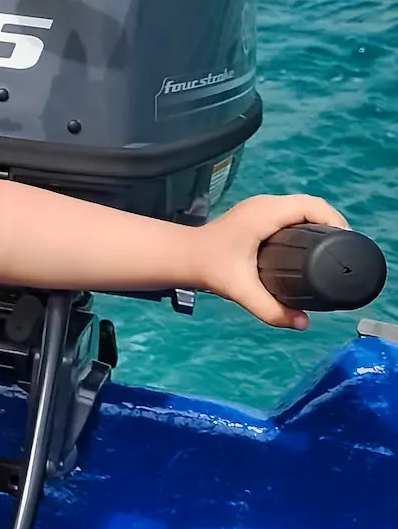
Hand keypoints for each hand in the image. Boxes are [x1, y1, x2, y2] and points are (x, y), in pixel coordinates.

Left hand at [194, 193, 348, 329]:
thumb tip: (302, 324)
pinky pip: (290, 211)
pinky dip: (304, 221)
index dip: (333, 219)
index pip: (311, 206)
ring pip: (300, 207)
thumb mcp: (240, 290)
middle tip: (342, 249)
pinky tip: (310, 241)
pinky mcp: (257, 214)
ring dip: (318, 221)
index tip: (345, 242)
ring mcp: (260, 207)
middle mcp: (265, 204)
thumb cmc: (208, 267)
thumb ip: (270, 309)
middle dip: (330, 222)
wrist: (183, 256)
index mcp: (266, 213)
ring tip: (332, 246)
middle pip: (310, 205)